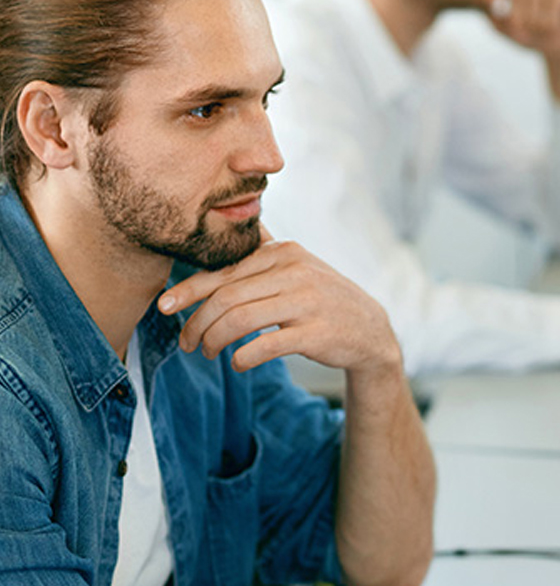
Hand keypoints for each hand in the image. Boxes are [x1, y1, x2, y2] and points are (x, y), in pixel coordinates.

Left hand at [158, 230, 401, 377]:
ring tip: (207, 353)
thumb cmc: (321, 298)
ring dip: (214, 342)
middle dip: (197, 323)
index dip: (189, 290)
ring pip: (239, 321)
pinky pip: (265, 346)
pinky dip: (242, 358)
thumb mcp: (296, 266)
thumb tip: (222, 222)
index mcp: (284, 252)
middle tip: (187, 343)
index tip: (164, 307)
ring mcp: (308, 302)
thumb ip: (262, 250)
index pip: (224, 271)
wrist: (369, 329)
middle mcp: (295, 272)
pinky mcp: (316, 333)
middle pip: (226, 298)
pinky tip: (237, 363)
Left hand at [486, 0, 559, 60]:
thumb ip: (496, 16)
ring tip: (539, 30)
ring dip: (536, 18)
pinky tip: (553, 26)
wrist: (558, 49)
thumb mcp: (508, 31)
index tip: (501, 10)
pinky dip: (551, 19)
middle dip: (519, 11)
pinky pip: (555, 1)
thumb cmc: (531, 37)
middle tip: (520, 28)